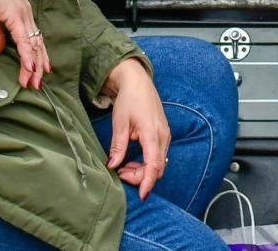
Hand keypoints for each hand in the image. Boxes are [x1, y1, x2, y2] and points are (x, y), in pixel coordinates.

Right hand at [0, 0, 50, 89]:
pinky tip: (29, 68)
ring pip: (34, 45)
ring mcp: (23, 15)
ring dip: (34, 66)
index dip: (37, 56)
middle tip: (38, 84)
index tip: (38, 71)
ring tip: (33, 82)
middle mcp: (26, 14)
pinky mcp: (16, 16)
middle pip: (37, 45)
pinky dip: (27, 56)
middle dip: (39, 66)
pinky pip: (24, 40)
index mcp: (21, 14)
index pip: (33, 39)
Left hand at [103, 58, 170, 199]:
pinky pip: (158, 155)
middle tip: (120, 173)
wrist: (138, 82)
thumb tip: (112, 165)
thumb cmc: (129, 99)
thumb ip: (118, 146)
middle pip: (157, 168)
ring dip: (143, 170)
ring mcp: (165, 135)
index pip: (153, 165)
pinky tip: (132, 160)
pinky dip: (146, 163)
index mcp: (152, 133)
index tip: (141, 196)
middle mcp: (163, 136)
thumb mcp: (119, 123)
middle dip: (140, 177)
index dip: (148, 182)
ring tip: (123, 167)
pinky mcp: (163, 135)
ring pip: (158, 163)